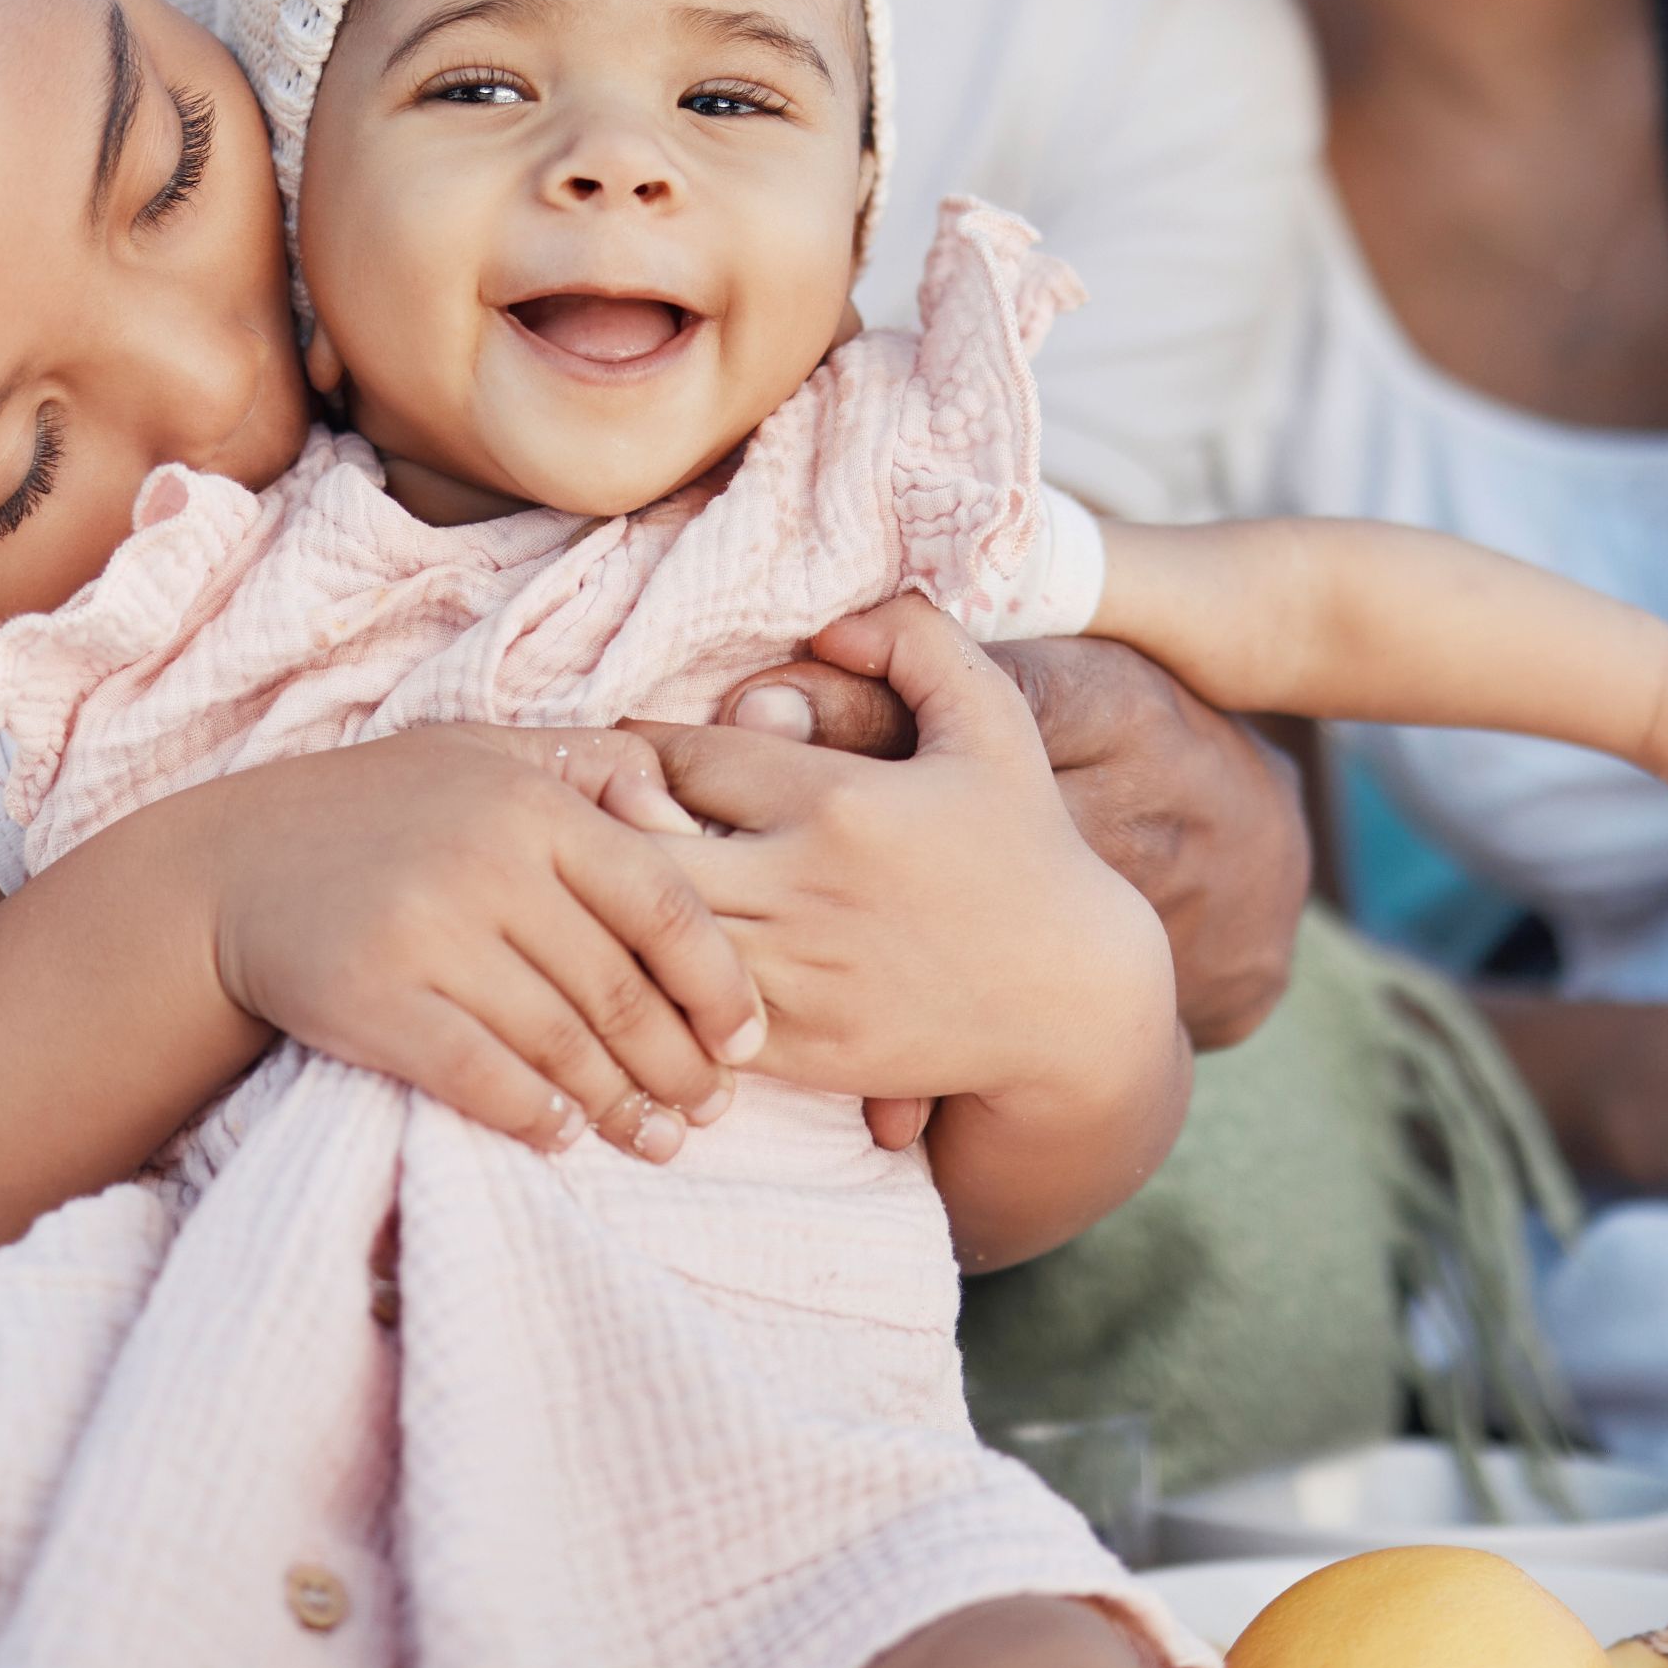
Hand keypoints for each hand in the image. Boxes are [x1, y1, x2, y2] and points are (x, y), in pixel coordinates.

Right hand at [189, 722, 750, 1163]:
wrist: (233, 869)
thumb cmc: (385, 815)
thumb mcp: (488, 757)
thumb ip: (594, 770)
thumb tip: (686, 821)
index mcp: (532, 801)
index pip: (663, 902)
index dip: (717, 982)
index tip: (745, 1039)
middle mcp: (485, 861)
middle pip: (616, 987)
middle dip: (677, 1063)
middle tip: (708, 1112)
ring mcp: (425, 930)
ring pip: (558, 1041)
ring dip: (617, 1104)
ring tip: (654, 1138)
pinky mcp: (370, 997)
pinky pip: (480, 1075)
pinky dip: (532, 1114)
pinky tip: (561, 1132)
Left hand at [653, 600, 1169, 1110]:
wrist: (1073, 1002)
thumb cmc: (1027, 850)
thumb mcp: (994, 725)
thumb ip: (919, 643)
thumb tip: (832, 619)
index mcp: (839, 799)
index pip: (684, 755)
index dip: (643, 747)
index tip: (633, 752)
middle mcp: (804, 887)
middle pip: (639, 845)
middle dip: (605, 827)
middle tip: (594, 822)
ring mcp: (795, 976)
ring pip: (647, 934)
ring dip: (618, 908)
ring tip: (610, 888)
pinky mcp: (794, 1048)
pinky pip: (679, 1013)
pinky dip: (653, 985)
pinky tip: (654, 962)